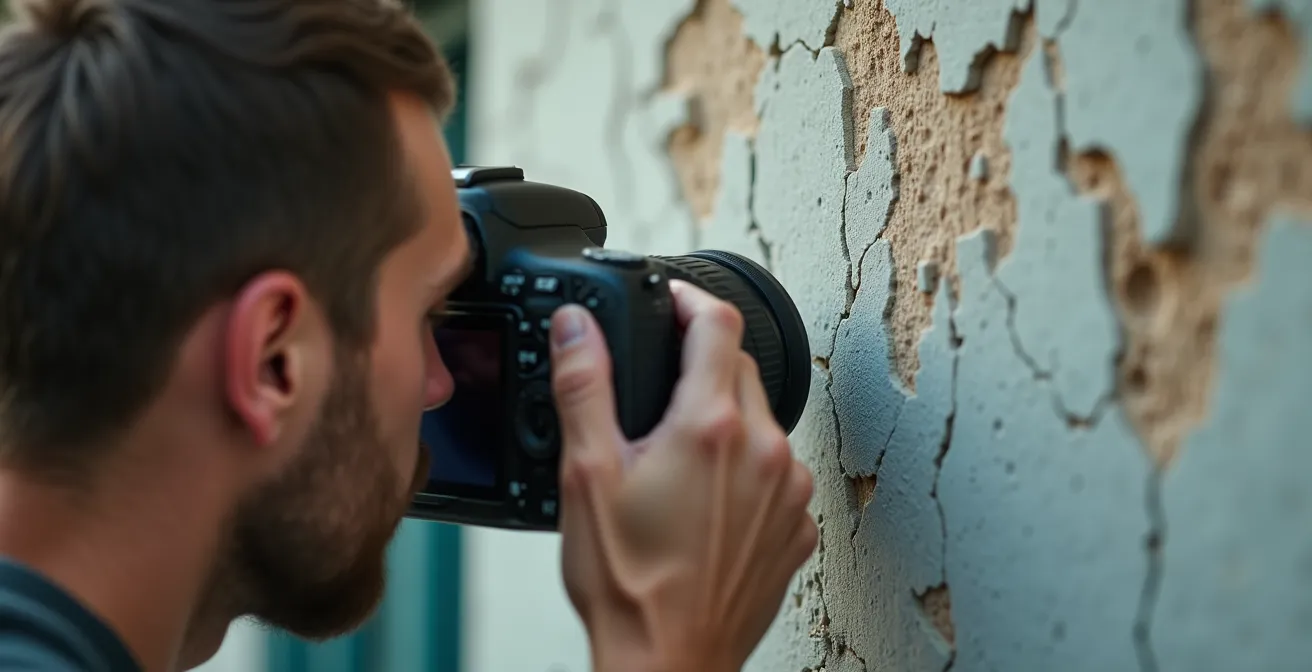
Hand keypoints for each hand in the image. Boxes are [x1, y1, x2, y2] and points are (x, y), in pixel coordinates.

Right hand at [548, 280, 817, 671]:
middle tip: (654, 396)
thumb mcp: (587, 473)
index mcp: (712, 427)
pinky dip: (745, 471)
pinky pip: (776, 472)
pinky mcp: (797, 527)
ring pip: (761, 421)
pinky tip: (704, 503)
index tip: (670, 301)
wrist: (668, 660)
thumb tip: (575, 326)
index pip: (717, 323)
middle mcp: (765, 452)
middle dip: (698, 366)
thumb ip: (584, 385)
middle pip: (739, 369)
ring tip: (674, 462)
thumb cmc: (629, 583)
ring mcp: (788, 492)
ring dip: (724, 422)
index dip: (688, 300)